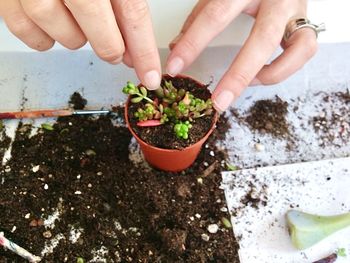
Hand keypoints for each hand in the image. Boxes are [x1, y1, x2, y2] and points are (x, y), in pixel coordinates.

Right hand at [0, 0, 160, 89]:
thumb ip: (126, 5)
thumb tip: (132, 52)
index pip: (132, 14)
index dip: (144, 50)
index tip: (151, 76)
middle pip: (100, 32)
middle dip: (111, 47)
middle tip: (114, 50)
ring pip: (67, 37)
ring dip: (76, 37)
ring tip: (76, 19)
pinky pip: (30, 34)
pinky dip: (44, 37)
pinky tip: (52, 21)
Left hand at [167, 0, 317, 110]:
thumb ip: (199, 17)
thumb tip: (176, 47)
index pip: (215, 15)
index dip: (192, 44)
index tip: (174, 67)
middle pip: (262, 39)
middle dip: (238, 75)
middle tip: (218, 102)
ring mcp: (297, 12)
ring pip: (297, 49)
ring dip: (269, 74)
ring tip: (247, 84)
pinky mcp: (307, 25)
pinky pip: (304, 52)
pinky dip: (283, 69)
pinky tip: (261, 74)